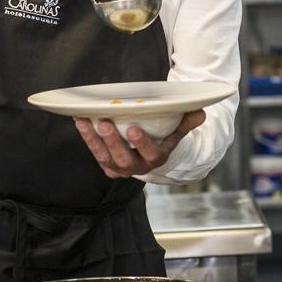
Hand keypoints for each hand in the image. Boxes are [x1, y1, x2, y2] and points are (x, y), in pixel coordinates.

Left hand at [74, 110, 206, 178]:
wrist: (149, 156)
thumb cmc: (163, 138)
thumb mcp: (177, 131)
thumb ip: (186, 122)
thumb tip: (201, 112)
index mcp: (156, 159)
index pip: (150, 154)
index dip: (141, 143)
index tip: (133, 128)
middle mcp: (137, 168)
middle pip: (123, 159)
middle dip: (112, 142)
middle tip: (104, 123)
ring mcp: (120, 169)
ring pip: (104, 157)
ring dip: (93, 139)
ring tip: (85, 121)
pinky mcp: (107, 166)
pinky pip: (95, 153)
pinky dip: (87, 138)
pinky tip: (80, 121)